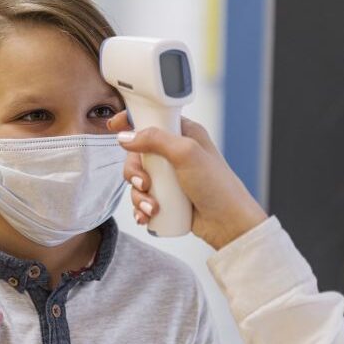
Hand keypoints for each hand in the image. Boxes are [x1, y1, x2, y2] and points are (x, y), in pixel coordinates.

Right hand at [107, 111, 266, 248]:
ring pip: (137, 179)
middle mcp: (174, 153)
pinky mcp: (166, 196)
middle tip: (143, 183)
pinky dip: (141, 208)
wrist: (228, 224)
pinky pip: (142, 198)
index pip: (151, 119)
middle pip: (137, 153)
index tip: (114, 126)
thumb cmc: (218, 186)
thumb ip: (155, 140)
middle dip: (134, 172)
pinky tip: (147, 215)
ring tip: (152, 207)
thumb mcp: (186, 153)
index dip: (131, 121)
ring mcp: (169, 176)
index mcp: (183, 134)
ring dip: (138, 195)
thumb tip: (126, 137)